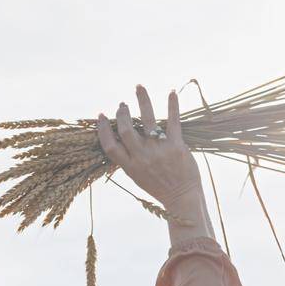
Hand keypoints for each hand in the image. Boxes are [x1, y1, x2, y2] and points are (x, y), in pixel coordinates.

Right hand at [95, 85, 204, 218]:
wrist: (182, 198)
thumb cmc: (160, 187)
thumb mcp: (138, 177)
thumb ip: (130, 159)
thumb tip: (121, 139)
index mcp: (130, 166)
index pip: (110, 145)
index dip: (103, 129)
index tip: (101, 115)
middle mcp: (142, 157)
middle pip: (126, 129)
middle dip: (122, 113)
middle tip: (123, 105)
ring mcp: (158, 150)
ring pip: (146, 120)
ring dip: (142, 100)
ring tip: (139, 87)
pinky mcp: (176, 146)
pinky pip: (172, 121)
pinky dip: (172, 105)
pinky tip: (171, 92)